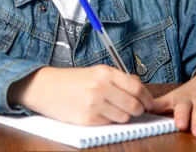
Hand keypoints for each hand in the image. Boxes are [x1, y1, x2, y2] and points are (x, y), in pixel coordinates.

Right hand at [8, 65, 153, 125]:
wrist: (46, 87)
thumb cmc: (71, 80)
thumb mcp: (95, 72)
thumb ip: (116, 80)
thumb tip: (139, 91)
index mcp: (104, 72)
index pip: (136, 86)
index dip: (146, 97)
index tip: (149, 102)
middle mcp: (101, 87)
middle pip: (134, 105)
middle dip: (137, 109)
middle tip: (133, 109)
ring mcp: (95, 104)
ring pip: (124, 117)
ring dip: (122, 116)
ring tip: (111, 109)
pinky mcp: (88, 119)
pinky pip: (109, 124)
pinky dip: (108, 121)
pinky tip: (99, 113)